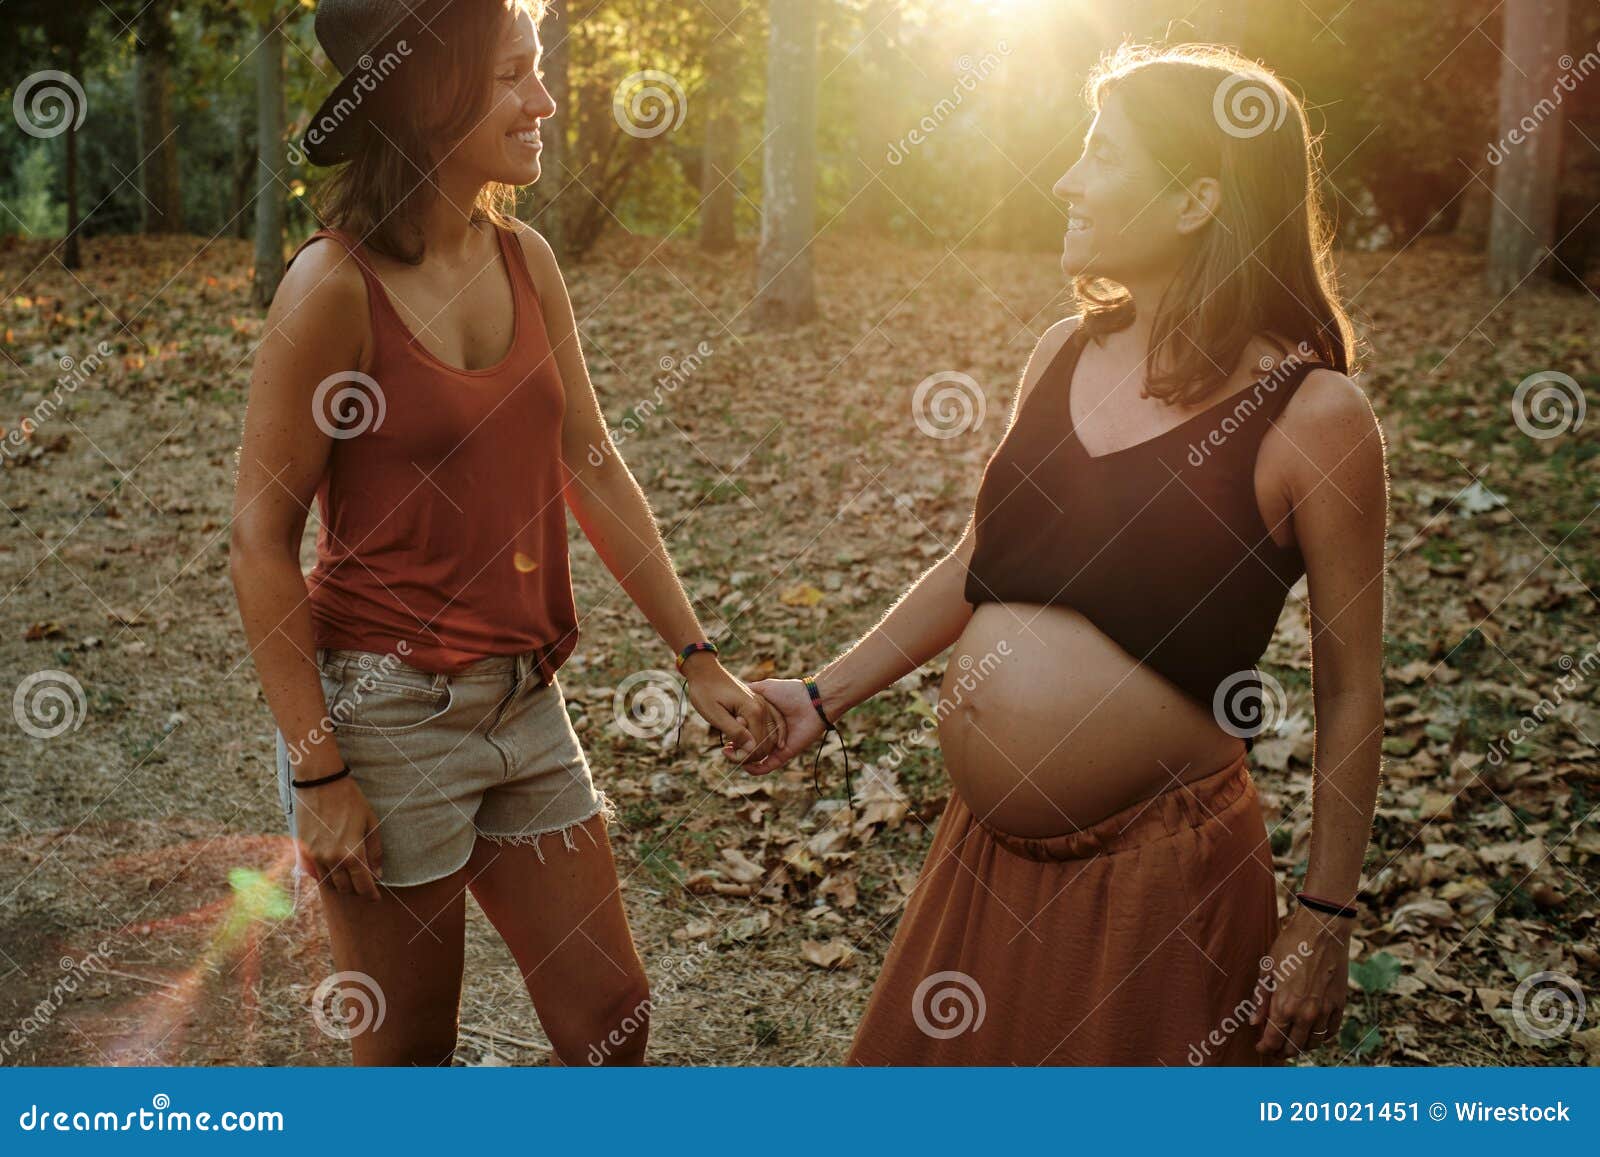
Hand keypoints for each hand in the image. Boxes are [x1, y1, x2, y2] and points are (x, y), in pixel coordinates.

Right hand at [293, 773, 384, 900]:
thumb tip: (378, 874)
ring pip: (329, 882)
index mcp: (352, 854)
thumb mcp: (371, 822)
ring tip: (350, 876)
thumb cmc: (350, 800)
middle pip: (345, 888)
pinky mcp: (303, 850)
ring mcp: (315, 856)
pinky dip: (325, 875)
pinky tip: (333, 868)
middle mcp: (332, 859)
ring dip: (341, 882)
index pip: (363, 886)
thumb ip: (375, 851)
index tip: (376, 897)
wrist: (320, 782)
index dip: (371, 894)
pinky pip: (314, 873)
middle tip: (365, 884)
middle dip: (357, 889)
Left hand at [681, 656, 783, 762]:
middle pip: (766, 743)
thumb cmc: (705, 692)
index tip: (725, 752)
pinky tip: (751, 742)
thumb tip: (751, 749)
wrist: (704, 670)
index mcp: (753, 711)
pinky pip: (769, 725)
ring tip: (734, 746)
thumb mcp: (715, 715)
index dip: (742, 756)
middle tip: (729, 751)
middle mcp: (762, 708)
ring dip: (755, 747)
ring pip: (770, 736)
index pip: (757, 745)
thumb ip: (735, 732)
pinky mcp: (759, 703)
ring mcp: (763, 704)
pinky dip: (764, 737)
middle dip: (749, 754)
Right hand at [735, 678, 825, 775]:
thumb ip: (749, 690)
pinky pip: (768, 766)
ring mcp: (775, 745)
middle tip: (726, 747)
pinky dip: (755, 769)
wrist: (813, 702)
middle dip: (735, 748)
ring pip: (755, 757)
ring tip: (731, 755)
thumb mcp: (764, 688)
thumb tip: (733, 692)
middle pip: (747, 745)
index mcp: (763, 719)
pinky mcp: (783, 754)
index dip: (733, 732)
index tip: (723, 730)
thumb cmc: (790, 692)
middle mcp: (768, 733)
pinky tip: (744, 765)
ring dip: (742, 759)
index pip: (744, 730)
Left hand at [1250, 906, 1352, 1058]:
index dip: (1266, 1048)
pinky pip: (1331, 1031)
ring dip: (1301, 1046)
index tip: (1260, 1047)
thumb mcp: (1267, 969)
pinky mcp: (1340, 1004)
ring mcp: (1326, 1010)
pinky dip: (1321, 1037)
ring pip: (1313, 1042)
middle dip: (1281, 1051)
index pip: (1274, 1040)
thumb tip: (1254, 1023)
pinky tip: (1313, 1034)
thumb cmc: (1290, 945)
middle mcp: (1306, 1013)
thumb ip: (1261, 999)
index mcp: (1285, 1005)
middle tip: (1274, 1049)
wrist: (1322, 930)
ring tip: (1292, 1043)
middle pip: (1294, 1046)